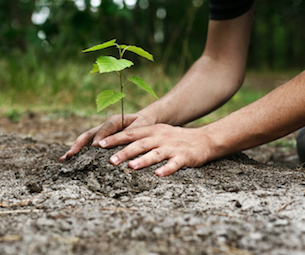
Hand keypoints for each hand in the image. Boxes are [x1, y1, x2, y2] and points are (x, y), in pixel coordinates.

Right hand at [60, 113, 155, 160]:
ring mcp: (100, 133)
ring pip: (85, 140)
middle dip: (79, 144)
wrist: (143, 120)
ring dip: (75, 149)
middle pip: (88, 134)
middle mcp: (104, 126)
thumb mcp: (141, 126)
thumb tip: (122, 142)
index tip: (95, 147)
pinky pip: (88, 145)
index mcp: (114, 120)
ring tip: (65, 159)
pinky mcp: (100, 140)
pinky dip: (79, 152)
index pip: (105, 129)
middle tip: (71, 154)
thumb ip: (132, 132)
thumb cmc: (143, 123)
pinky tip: (71, 160)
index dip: (100, 137)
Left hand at [97, 124, 213, 175]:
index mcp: (152, 130)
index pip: (130, 133)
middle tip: (110, 160)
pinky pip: (174, 164)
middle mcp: (160, 137)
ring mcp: (172, 147)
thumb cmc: (175, 138)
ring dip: (142, 160)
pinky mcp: (184, 157)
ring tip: (131, 167)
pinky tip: (158, 175)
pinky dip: (166, 169)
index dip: (115, 138)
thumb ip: (140, 137)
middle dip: (124, 151)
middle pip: (140, 144)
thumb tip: (117, 144)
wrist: (204, 139)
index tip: (100, 144)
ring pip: (155, 153)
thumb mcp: (158, 133)